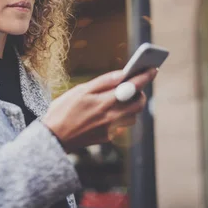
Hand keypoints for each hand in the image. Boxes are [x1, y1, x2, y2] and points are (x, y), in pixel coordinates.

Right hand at [42, 68, 156, 151]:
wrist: (53, 138)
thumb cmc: (63, 111)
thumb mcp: (80, 91)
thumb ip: (104, 82)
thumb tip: (122, 74)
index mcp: (105, 102)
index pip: (133, 87)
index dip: (145, 77)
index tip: (153, 69)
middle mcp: (111, 116)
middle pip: (138, 104)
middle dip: (140, 93)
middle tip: (135, 85)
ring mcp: (111, 129)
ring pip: (132, 116)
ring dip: (131, 106)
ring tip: (120, 97)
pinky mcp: (107, 137)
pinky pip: (120, 124)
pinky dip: (119, 116)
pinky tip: (106, 112)